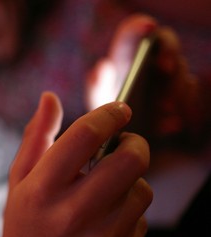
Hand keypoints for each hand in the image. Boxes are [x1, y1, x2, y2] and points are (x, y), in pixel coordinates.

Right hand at [0, 92, 151, 236]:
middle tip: (123, 143)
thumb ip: (36, 136)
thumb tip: (50, 97)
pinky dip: (130, 208)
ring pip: (142, 189)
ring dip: (131, 179)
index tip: (119, 108)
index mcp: (42, 188)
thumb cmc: (24, 221)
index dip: (109, 113)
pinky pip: (142, 218)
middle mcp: (71, 213)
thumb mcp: (20, 178)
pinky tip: (107, 214)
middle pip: (129, 159)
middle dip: (133, 142)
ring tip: (107, 186)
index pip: (86, 135)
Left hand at [87, 14, 202, 149]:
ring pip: (183, 75)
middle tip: (164, 66)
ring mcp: (172, 85)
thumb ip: (98, 87)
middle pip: (168, 48)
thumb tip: (101, 66)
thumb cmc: (109, 123)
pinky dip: (183, 111)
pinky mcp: (186, 106)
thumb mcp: (99, 107)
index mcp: (127, 62)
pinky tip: (169, 125)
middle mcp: (152, 67)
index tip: (146, 26)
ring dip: (175, 88)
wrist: (128, 154)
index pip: (135, 35)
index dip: (140, 27)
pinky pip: (193, 101)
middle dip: (168, 54)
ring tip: (163, 108)